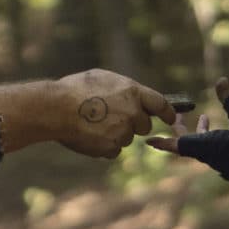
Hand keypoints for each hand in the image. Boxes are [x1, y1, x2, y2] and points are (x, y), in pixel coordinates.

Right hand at [50, 69, 176, 157]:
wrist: (55, 109)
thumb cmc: (74, 89)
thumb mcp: (101, 78)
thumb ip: (122, 88)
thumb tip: (131, 95)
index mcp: (132, 92)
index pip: (161, 104)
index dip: (168, 112)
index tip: (172, 118)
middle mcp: (132, 113)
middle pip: (144, 125)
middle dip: (133, 124)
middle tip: (113, 118)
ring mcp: (123, 132)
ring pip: (126, 138)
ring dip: (115, 134)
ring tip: (93, 124)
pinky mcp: (111, 147)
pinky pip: (113, 150)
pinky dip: (104, 146)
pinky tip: (89, 135)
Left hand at [148, 77, 228, 186]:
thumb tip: (221, 82)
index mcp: (212, 146)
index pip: (182, 145)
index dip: (164, 142)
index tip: (149, 141)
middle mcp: (214, 157)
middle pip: (190, 145)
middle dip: (180, 131)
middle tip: (174, 117)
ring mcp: (223, 162)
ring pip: (204, 147)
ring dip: (198, 133)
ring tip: (201, 117)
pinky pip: (215, 150)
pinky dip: (212, 137)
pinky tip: (220, 127)